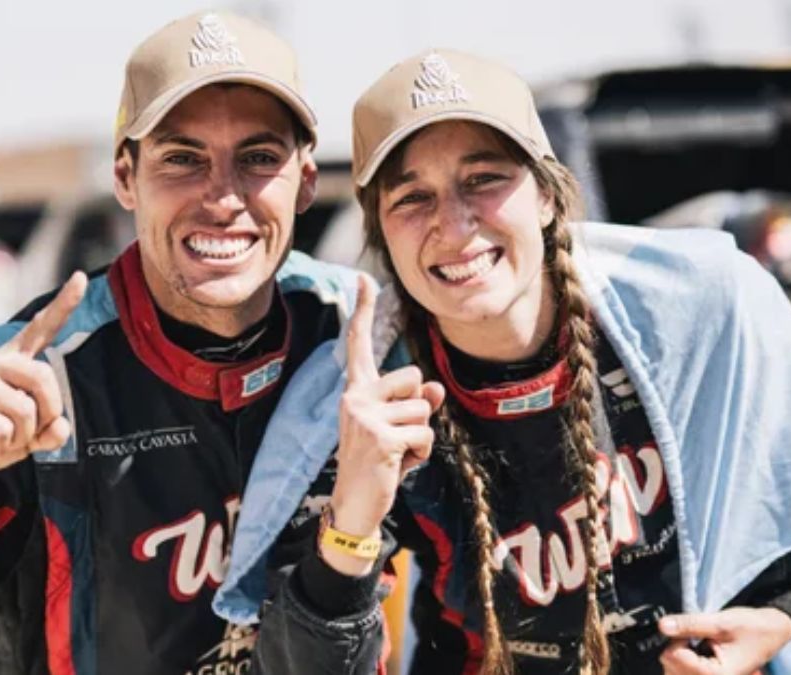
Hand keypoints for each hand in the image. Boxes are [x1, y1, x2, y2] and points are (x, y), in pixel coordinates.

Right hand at [0, 272, 86, 486]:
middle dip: (46, 415)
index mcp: (11, 363)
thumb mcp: (26, 439)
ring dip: (18, 439)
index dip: (63, 305)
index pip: (40, 329)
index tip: (81, 277)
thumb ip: (50, 432)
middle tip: (24, 435)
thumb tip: (61, 428)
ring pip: (24, 410)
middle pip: (44, 377)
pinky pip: (1, 430)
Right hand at [324, 277, 444, 574]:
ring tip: (398, 454)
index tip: (364, 279)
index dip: (362, 311)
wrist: (355, 507)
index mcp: (356, 391)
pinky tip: (400, 466)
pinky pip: (424, 433)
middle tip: (396, 439)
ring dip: (421, 436)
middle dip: (419, 411)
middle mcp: (354, 396)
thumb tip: (436, 388)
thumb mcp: (399, 430)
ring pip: (424, 408)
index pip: (358, 345)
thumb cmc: (378, 465)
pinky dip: (421, 453)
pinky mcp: (378, 436)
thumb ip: (416, 404)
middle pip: (415, 380)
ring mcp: (364, 415)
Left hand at [658, 607, 790, 674]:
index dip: (677, 639)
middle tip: (695, 637)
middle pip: (670, 667)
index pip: (674, 658)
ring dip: (679, 654)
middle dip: (677, 648)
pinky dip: (684, 659)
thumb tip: (662, 626)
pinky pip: (682, 671)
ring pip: (673, 670)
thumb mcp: (721, 622)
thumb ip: (690, 624)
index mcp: (716, 674)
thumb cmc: (753, 629)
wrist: (771, 633)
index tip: (691, 631)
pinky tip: (697, 651)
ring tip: (698, 644)